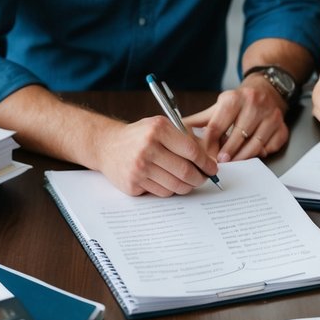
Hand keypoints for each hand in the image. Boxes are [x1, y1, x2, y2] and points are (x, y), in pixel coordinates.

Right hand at [98, 116, 219, 196]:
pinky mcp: (132, 184)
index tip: (212, 168)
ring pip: (175, 186)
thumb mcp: (160, 126)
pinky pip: (162, 193)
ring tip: (188, 181)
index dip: (206, 163)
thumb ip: (183, 139)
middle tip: (203, 178)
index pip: (191, 151)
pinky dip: (170, 190)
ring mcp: (139, 168)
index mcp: (157, 129)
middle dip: (199, 178)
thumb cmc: (139, 136)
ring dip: (187, 186)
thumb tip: (209, 160)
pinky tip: (168, 181)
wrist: (107, 146)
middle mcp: (147, 148)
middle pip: (185, 172)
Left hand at [184, 82, 288, 161]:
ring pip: (254, 144)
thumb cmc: (239, 102)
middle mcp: (254, 104)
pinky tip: (252, 154)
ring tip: (233, 162)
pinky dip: (261, 153)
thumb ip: (199, 121)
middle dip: (226, 153)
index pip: (217, 126)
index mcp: (234, 98)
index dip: (209, 144)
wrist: (266, 90)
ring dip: (242, 156)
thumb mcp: (218, 106)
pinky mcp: (281, 127)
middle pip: (236, 136)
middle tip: (219, 163)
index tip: (204, 156)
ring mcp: (270, 116)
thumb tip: (176, 130)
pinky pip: (270, 147)